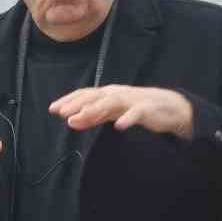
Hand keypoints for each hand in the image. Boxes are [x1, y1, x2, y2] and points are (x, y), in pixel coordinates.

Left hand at [49, 86, 193, 138]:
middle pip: (93, 96)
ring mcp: (131, 100)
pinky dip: (127, 119)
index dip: (68, 100)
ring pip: (110, 102)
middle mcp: (116, 94)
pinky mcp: (147, 109)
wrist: (168, 107)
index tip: (53, 109)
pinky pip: (136, 113)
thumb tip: (71, 121)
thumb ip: (92, 117)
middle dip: (76, 103)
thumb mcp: (111, 113)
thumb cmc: (135, 108)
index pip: (84, 94)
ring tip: (80, 117)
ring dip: (94, 109)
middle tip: (61, 113)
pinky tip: (119, 127)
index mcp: (107, 94)